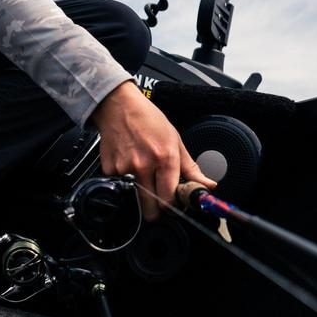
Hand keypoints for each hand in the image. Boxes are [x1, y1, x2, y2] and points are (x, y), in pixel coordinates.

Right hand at [91, 81, 215, 219]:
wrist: (118, 106)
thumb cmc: (147, 119)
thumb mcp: (175, 140)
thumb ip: (191, 168)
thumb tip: (207, 185)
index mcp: (164, 158)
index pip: (169, 199)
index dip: (173, 205)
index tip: (173, 203)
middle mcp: (144, 165)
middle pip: (151, 209)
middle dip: (156, 210)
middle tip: (159, 201)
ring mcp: (124, 169)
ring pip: (134, 198)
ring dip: (140, 195)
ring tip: (143, 176)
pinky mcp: (109, 169)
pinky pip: (120, 185)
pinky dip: (125, 181)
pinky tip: (129, 165)